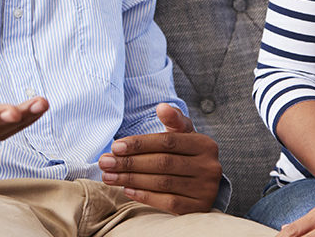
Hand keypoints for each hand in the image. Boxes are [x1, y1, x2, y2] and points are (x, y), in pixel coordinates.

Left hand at [99, 103, 221, 213]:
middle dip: (130, 163)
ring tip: (109, 176)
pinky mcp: (198, 208)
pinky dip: (144, 196)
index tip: (115, 147)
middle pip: (163, 163)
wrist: (203, 182)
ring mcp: (205, 189)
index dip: (139, 144)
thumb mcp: (183, 133)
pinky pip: (167, 202)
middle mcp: (209, 167)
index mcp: (205, 144)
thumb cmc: (186, 153)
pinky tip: (127, 190)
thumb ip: (173, 119)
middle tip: (105, 163)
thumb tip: (162, 107)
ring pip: (162, 183)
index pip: (167, 142)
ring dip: (131, 179)